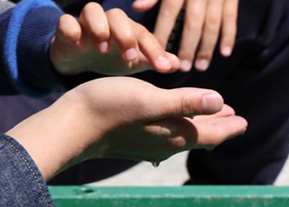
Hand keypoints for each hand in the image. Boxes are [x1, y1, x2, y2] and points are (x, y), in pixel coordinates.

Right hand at [50, 2, 178, 75]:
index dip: (155, 50)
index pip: (144, 35)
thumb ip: (153, 61)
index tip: (163, 68)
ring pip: (92, 10)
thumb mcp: (134, 62)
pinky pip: (66, 21)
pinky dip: (72, 29)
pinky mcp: (65, 29)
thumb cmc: (111, 58)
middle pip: (118, 16)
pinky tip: (79, 43)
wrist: (77, 60)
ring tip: (103, 49)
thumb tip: (177, 63)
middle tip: (129, 57)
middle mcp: (108, 22)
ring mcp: (85, 23)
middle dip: (126, 36)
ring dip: (99, 28)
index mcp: (127, 30)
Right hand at [69, 77, 246, 163]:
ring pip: (185, 137)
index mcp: (177, 134)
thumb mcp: (153, 99)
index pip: (213, 133)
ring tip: (209, 119)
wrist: (72, 128)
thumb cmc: (111, 109)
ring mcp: (151, 146)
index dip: (230, 126)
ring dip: (200, 127)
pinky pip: (167, 138)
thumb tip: (221, 102)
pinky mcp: (135, 143)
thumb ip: (187, 102)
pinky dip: (179, 129)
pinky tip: (173, 128)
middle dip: (219, 126)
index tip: (244, 121)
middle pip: (202, 136)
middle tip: (234, 118)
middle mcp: (168, 145)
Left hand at [133, 0, 238, 71]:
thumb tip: (137, 8)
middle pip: (194, 24)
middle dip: (188, 47)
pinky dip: (229, 37)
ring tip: (200, 66)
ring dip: (207, 48)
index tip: (158, 50)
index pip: (169, 12)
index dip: (164, 32)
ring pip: (213, 26)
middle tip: (183, 68)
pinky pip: (231, 19)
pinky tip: (225, 53)